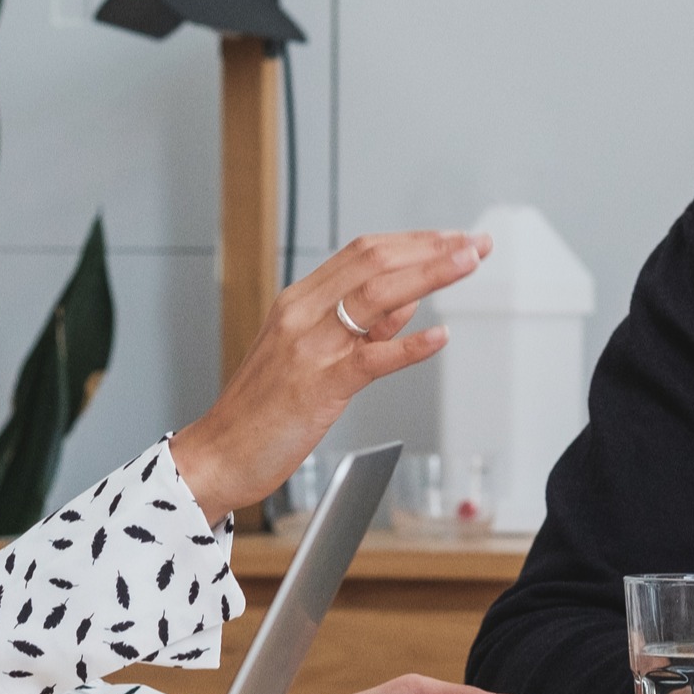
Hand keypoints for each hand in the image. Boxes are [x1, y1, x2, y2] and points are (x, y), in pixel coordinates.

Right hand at [170, 231, 492, 521]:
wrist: (218, 454)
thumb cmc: (262, 411)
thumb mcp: (308, 354)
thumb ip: (360, 325)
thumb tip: (410, 299)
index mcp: (298, 301)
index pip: (363, 253)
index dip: (414, 241)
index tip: (453, 239)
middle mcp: (302, 314)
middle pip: (374, 262)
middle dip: (431, 247)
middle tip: (474, 243)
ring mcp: (309, 348)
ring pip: (377, 296)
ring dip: (429, 274)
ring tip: (467, 263)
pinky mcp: (318, 386)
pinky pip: (371, 358)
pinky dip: (409, 345)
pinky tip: (439, 336)